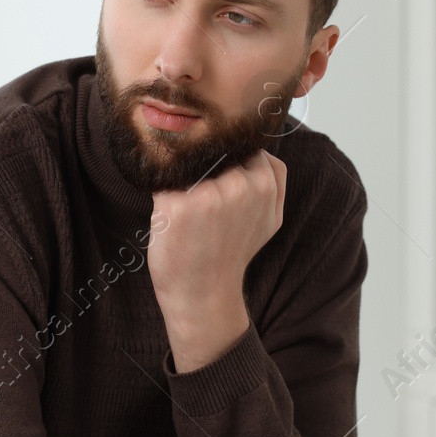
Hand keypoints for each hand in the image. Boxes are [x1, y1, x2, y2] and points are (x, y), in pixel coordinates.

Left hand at [148, 150, 286, 370]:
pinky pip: (162, 180)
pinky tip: (171, 216)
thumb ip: (274, 177)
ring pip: (188, 162)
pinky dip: (162, 192)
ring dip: (183, 177)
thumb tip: (257, 142)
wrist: (204, 294)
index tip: (219, 179)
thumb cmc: (233, 252)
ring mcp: (206, 195)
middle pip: (214, 151)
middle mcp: (238, 185)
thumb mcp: (272, 217)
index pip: (244, 146)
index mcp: (264, 184)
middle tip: (201, 197)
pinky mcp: (175, 206)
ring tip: (188, 209)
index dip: (229, 159)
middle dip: (205, 166)